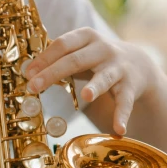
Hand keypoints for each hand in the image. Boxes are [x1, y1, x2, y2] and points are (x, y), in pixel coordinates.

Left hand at [24, 27, 158, 135]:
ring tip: (86, 96)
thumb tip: (28, 71)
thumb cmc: (97, 59)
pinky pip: (124, 103)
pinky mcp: (130, 86)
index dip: (44, 59)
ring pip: (104, 78)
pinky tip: (119, 130)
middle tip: (34, 87)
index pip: (62, 45)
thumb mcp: (79, 53)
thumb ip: (58, 60)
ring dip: (95, 87)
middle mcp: (103, 49)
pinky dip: (121, 116)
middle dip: (53, 73)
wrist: (139, 64)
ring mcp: (118, 68)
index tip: (28, 73)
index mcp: (87, 37)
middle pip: (75, 60)